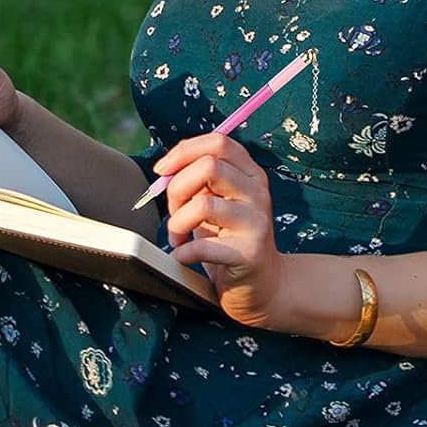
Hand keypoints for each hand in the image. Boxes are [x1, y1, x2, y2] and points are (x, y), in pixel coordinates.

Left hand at [160, 133, 284, 327]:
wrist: (264, 284)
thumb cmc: (230, 239)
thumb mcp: (220, 202)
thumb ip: (200, 181)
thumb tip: (166, 169)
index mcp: (250, 174)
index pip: (218, 142)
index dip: (184, 151)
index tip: (163, 170)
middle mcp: (257, 192)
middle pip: (209, 166)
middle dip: (177, 188)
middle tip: (174, 212)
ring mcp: (256, 221)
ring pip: (202, 205)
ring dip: (176, 223)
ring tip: (178, 238)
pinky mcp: (249, 252)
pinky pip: (203, 247)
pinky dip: (182, 252)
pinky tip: (183, 257)